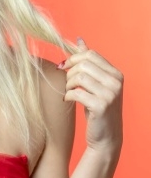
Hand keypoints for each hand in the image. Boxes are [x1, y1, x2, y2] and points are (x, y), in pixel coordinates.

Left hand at [58, 38, 122, 157]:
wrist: (106, 137)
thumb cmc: (97, 109)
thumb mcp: (95, 84)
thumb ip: (89, 63)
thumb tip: (79, 40)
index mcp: (115, 74)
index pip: (91, 55)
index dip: (73, 58)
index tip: (63, 67)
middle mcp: (116, 82)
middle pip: (84, 64)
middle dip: (69, 72)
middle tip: (66, 83)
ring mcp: (110, 94)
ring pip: (79, 77)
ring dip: (68, 84)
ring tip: (68, 92)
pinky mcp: (101, 106)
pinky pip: (77, 92)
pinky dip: (67, 95)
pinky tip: (67, 100)